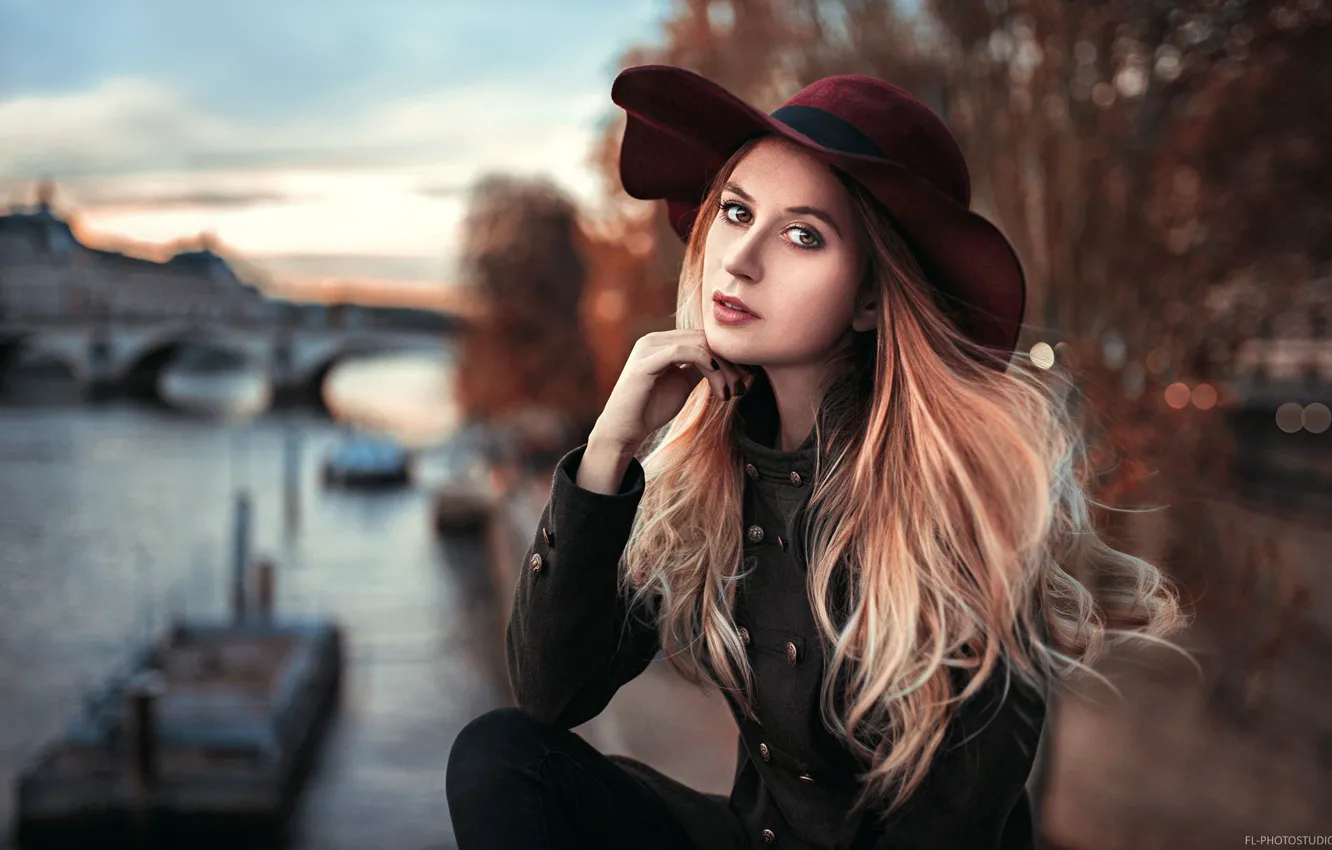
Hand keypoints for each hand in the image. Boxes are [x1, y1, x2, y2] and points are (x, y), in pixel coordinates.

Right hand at [590, 329, 752, 452]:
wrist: (624, 430)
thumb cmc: (651, 408)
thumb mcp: (682, 383)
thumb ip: (700, 369)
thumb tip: (730, 364)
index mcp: (663, 342)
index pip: (704, 339)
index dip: (728, 356)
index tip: (746, 378)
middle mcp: (654, 340)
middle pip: (704, 339)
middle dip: (729, 363)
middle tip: (743, 386)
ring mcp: (648, 348)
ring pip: (697, 344)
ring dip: (721, 368)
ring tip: (731, 392)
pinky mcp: (644, 362)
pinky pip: (680, 352)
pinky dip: (704, 363)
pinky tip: (717, 383)